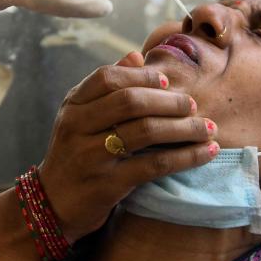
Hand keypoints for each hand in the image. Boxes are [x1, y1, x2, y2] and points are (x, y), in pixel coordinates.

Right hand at [37, 52, 218, 241]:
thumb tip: (137, 55)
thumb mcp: (80, 117)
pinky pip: (154, 165)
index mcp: (73, 105)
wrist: (53, 205)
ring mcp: (91, 156)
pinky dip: (185, 157)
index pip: (107, 78)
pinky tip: (205, 153)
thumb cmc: (75, 154)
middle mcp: (77, 126)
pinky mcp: (108, 184)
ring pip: (146, 132)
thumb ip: (106, 87)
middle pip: (130, 102)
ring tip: (207, 128)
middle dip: (168, 101)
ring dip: (183, 128)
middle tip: (192, 104)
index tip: (166, 81)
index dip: (141, 76)